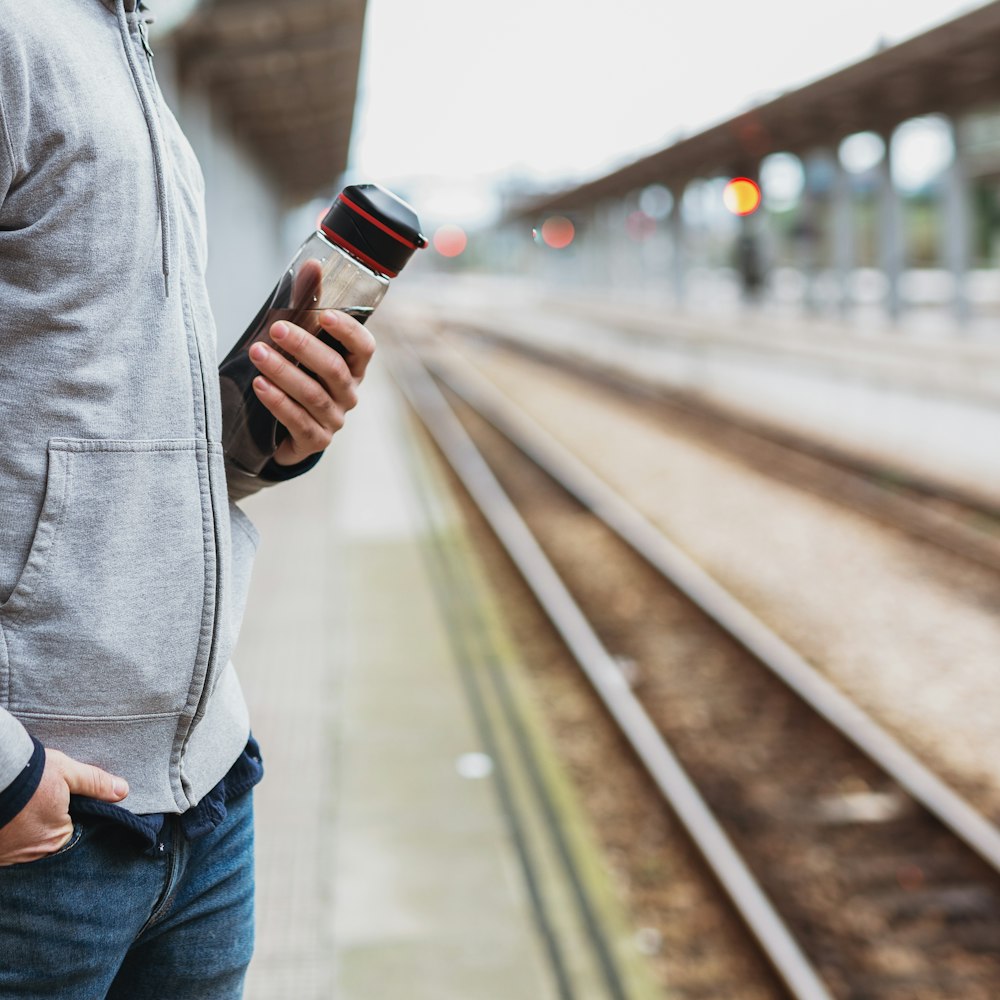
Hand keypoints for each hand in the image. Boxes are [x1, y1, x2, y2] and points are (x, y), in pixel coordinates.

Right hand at [0, 749, 127, 865]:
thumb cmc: (30, 774)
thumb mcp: (68, 772)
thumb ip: (96, 784)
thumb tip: (123, 791)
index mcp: (56, 838)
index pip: (71, 831)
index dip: (68, 815)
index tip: (60, 801)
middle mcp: (31, 854)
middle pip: (46, 840)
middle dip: (44, 824)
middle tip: (37, 802)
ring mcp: (8, 856)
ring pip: (24, 844)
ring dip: (24, 830)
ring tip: (23, 807)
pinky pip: (6, 846)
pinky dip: (8, 834)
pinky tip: (9, 817)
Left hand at [248, 308, 374, 467]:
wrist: (284, 429)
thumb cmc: (297, 375)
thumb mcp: (302, 342)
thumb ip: (307, 306)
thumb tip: (312, 265)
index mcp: (352, 367)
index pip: (363, 348)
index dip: (348, 331)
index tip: (326, 315)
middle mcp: (348, 393)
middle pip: (334, 370)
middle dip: (304, 347)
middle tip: (276, 328)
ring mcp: (333, 419)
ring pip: (313, 394)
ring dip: (284, 371)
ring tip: (257, 353)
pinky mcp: (315, 440)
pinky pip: (298, 420)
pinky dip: (278, 401)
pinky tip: (260, 385)